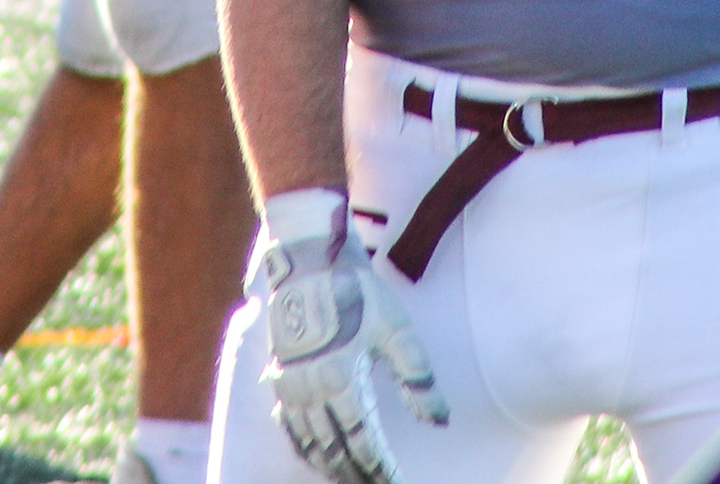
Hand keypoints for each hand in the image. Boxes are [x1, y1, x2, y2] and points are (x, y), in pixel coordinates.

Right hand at [253, 187, 444, 483]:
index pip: (363, 442)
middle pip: (334, 448)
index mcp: (343, 380)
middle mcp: (312, 388)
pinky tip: (311, 451)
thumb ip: (418, 378)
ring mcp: (291, 382)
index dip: (379, 467)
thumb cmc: (357, 290)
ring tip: (347, 476)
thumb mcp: (398, 329)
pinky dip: (300, 444)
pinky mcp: (280, 371)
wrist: (310, 257)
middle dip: (355, 471)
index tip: (394, 479)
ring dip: (328, 463)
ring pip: (308, 441)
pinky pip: (287, 422)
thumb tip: (439, 419)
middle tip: (374, 482)